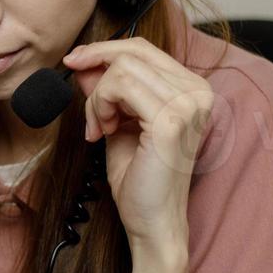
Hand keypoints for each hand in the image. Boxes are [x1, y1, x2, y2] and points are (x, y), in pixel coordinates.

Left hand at [63, 37, 215, 246]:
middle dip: (96, 74)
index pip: (144, 49)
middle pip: (132, 52)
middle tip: (82, 101)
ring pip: (122, 69)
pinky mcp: (171, 120)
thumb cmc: (140, 178)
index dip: (104, 51)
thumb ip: (107, 91)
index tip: (75, 62)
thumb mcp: (118, 121)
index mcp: (192, 89)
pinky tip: (102, 132)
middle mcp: (197, 91)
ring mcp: (188, 104)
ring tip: (100, 128)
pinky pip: (120, 87)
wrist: (152, 222)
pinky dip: (100, 106)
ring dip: (98, 98)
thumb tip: (85, 62)